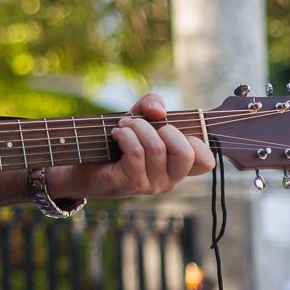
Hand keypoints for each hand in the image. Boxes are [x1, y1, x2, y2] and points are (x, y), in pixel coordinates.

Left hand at [48, 92, 215, 200]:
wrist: (83, 166)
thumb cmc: (117, 142)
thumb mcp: (139, 116)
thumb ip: (152, 104)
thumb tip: (159, 111)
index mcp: (178, 167)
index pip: (206, 161)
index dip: (195, 139)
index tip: (169, 127)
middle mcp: (170, 179)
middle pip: (186, 152)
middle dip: (163, 128)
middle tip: (142, 125)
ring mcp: (153, 185)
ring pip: (157, 148)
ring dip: (137, 127)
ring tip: (123, 126)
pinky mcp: (133, 184)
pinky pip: (137, 153)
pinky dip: (125, 135)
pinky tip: (116, 134)